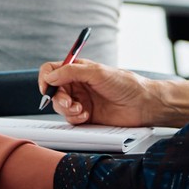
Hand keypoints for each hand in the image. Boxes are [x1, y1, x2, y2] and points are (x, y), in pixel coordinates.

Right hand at [39, 60, 161, 126]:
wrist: (142, 104)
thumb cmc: (125, 84)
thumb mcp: (97, 72)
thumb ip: (71, 72)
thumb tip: (50, 77)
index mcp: (78, 70)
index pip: (52, 70)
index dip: (46, 78)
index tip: (47, 87)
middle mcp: (77, 84)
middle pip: (53, 91)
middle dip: (57, 97)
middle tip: (67, 102)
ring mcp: (81, 100)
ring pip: (59, 106)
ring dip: (66, 108)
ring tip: (80, 109)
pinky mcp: (85, 116)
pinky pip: (69, 118)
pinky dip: (74, 118)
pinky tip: (86, 115)